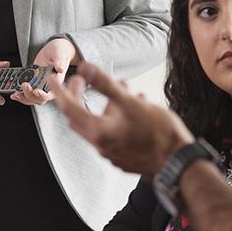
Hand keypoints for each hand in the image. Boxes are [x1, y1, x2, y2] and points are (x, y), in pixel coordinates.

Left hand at [11, 37, 76, 106]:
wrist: (53, 50)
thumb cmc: (60, 52)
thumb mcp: (60, 55)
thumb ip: (60, 62)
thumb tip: (60, 68)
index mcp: (57, 82)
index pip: (51, 94)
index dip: (43, 95)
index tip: (36, 91)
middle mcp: (48, 87)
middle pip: (39, 99)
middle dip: (30, 95)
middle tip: (24, 85)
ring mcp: (40, 86)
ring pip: (32, 98)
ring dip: (23, 98)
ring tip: (15, 94)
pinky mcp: (33, 84)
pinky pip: (27, 93)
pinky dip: (20, 94)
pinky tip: (14, 92)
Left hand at [50, 60, 191, 176]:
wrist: (178, 162)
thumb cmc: (158, 133)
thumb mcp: (130, 102)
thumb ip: (105, 84)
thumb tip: (84, 67)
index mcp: (98, 132)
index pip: (69, 108)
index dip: (60, 91)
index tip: (53, 78)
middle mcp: (101, 145)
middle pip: (81, 118)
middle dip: (79, 96)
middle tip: (81, 81)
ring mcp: (112, 153)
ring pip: (100, 124)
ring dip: (105, 105)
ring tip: (122, 88)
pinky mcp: (124, 157)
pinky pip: (113, 133)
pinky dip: (116, 117)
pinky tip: (135, 107)